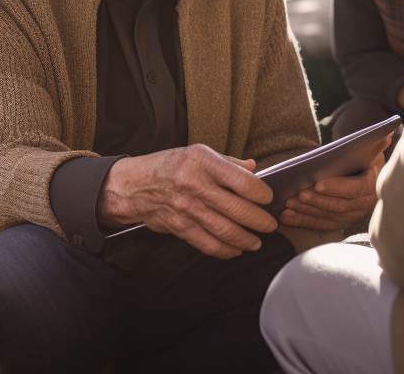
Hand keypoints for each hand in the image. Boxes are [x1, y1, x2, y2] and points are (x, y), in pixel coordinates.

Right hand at [96, 144, 278, 258]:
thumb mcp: (197, 153)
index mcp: (202, 162)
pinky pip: (208, 244)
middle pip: (238, 209)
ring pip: (226, 230)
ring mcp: (187, 207)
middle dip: (260, 221)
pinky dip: (226, 250)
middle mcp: (194, 184)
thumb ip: (228, 162)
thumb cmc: (169, 166)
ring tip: (256, 241)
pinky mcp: (180, 226)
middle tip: (270, 225)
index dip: (262, 193)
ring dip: (247, 240)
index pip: (242, 181)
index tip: (269, 198)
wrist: (134, 184)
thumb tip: (254, 169)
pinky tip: (235, 249)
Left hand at [277, 140, 388, 230]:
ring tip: (289, 204)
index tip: (318, 184)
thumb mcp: (371, 151)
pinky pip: (320, 224)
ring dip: (307, 211)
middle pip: (339, 205)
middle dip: (317, 201)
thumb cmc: (365, 161)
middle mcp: (363, 204)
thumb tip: (387, 134)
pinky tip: (287, 217)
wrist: (367, 177)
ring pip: (328, 216)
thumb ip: (377, 144)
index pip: (355, 189)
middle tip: (299, 194)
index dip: (336, 187)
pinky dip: (303, 221)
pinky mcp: (339, 222)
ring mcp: (351, 216)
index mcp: (371, 185)